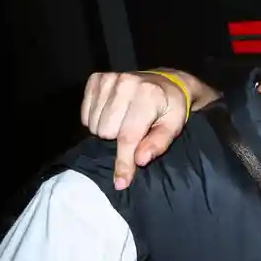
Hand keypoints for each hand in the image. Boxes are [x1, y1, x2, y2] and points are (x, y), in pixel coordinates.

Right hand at [80, 71, 187, 189]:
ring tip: (124, 121)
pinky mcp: (96, 78)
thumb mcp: (174, 126)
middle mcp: (126, 82)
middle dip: (118, 138)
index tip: (121, 182)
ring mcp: (109, 79)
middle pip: (106, 131)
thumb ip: (159, 143)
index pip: (129, 136)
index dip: (124, 161)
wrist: (166, 82)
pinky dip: (97, 119)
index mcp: (148, 94)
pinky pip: (86, 114)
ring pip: (94, 124)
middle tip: (134, 130)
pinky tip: (113, 114)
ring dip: (107, 129)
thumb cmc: (171, 108)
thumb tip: (140, 160)